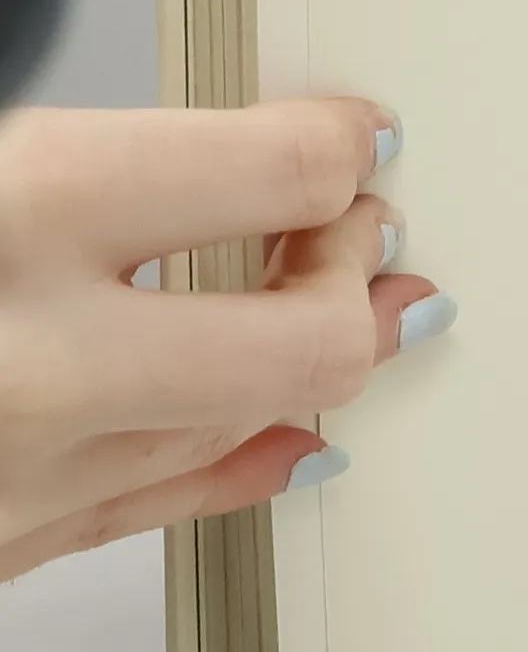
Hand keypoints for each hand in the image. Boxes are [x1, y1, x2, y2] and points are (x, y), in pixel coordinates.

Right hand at [0, 100, 455, 582]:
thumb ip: (78, 166)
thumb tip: (214, 161)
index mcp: (18, 216)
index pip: (268, 172)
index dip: (335, 149)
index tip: (355, 140)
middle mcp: (37, 360)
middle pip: (300, 336)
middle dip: (352, 278)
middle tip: (370, 236)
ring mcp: (22, 472)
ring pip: (240, 428)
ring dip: (316, 370)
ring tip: (362, 321)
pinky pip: (156, 511)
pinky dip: (238, 467)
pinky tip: (291, 443)